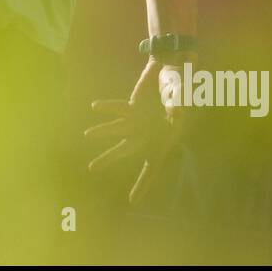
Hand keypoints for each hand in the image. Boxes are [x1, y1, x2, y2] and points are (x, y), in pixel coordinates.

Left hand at [86, 57, 189, 205]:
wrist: (173, 69)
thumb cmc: (182, 88)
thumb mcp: (183, 97)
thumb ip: (179, 106)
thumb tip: (175, 112)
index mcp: (164, 140)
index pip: (153, 167)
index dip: (143, 184)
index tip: (132, 201)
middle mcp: (148, 133)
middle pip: (127, 150)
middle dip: (110, 158)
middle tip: (93, 168)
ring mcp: (139, 120)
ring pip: (119, 129)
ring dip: (104, 132)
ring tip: (88, 135)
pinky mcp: (133, 107)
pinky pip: (119, 108)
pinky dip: (108, 108)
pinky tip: (96, 107)